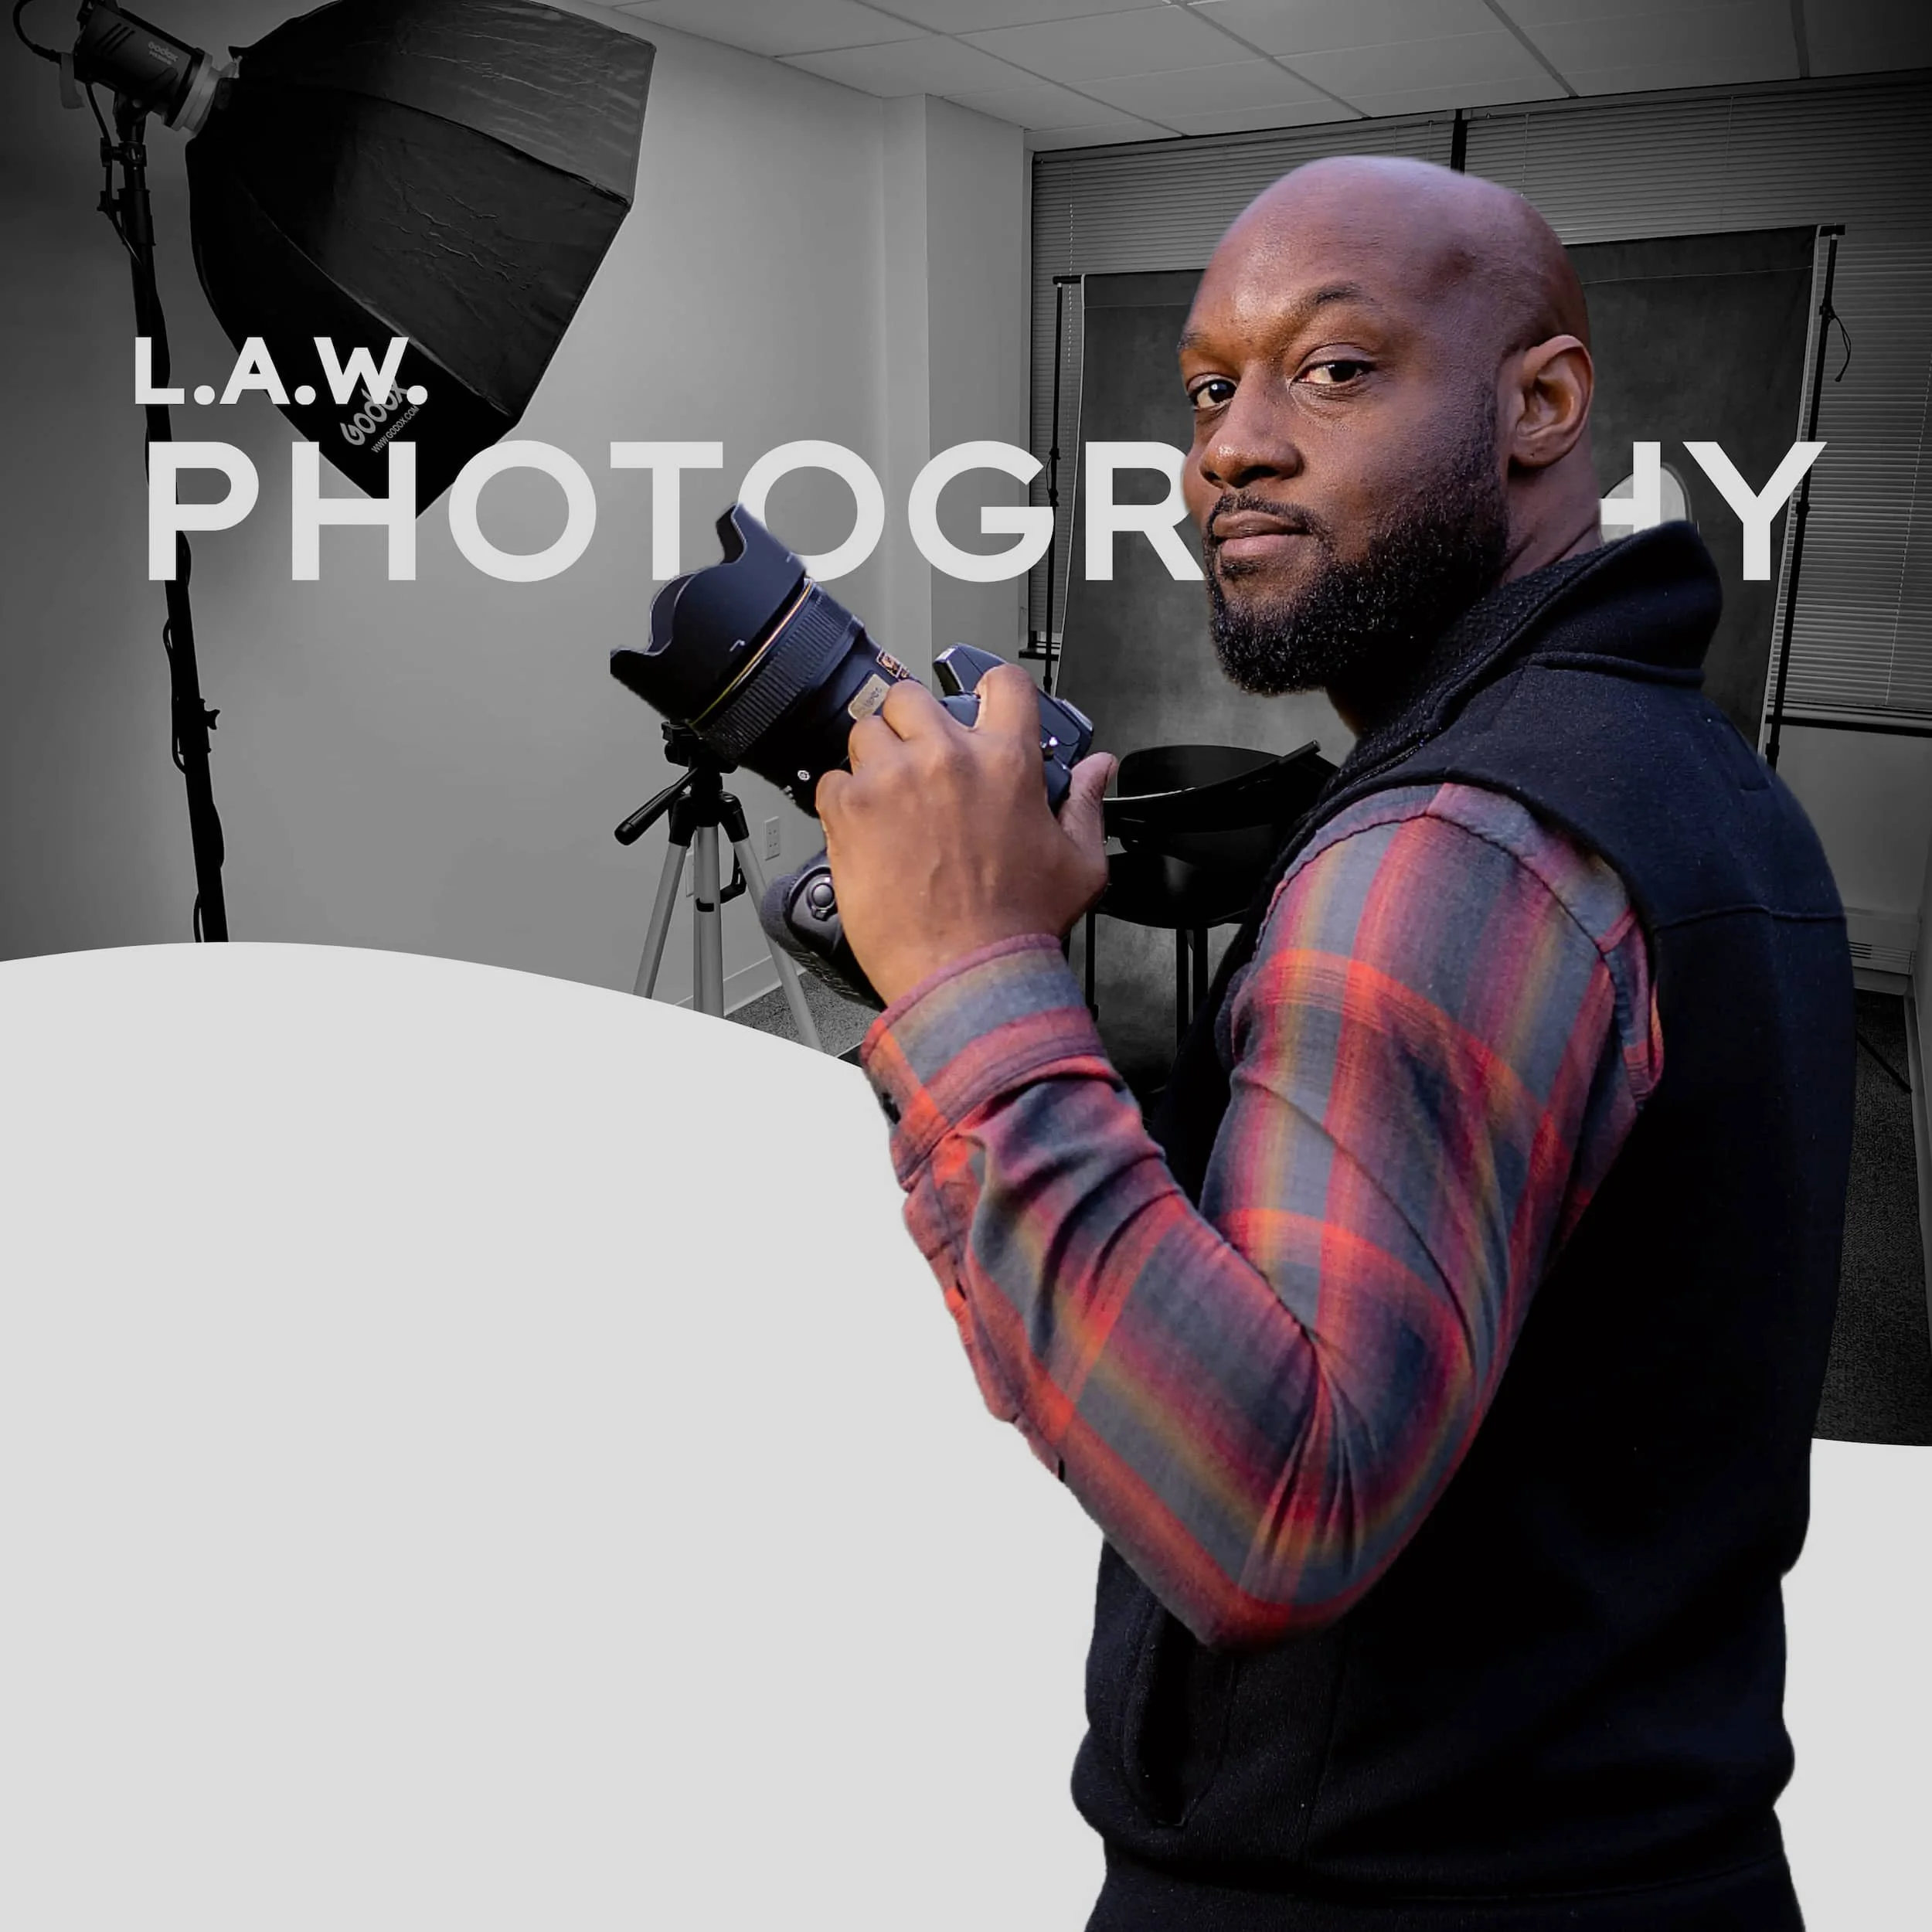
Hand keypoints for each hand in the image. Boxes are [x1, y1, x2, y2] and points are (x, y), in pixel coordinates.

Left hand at [814, 664, 1114, 1009]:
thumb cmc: (1019, 926)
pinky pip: (831, 780)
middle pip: (913, 698)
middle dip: (914, 724)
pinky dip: (842, 801)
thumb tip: (1096, 770)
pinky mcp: (849, 811)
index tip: (980, 705)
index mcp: (1005, 762)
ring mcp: (892, 780)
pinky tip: (865, 830)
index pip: (1002, 685)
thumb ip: (1085, 805)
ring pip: (866, 732)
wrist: (967, 975)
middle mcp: (945, 759)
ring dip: (875, 759)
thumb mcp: (1078, 864)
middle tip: (920, 761)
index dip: (991, 691)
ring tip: (888, 799)